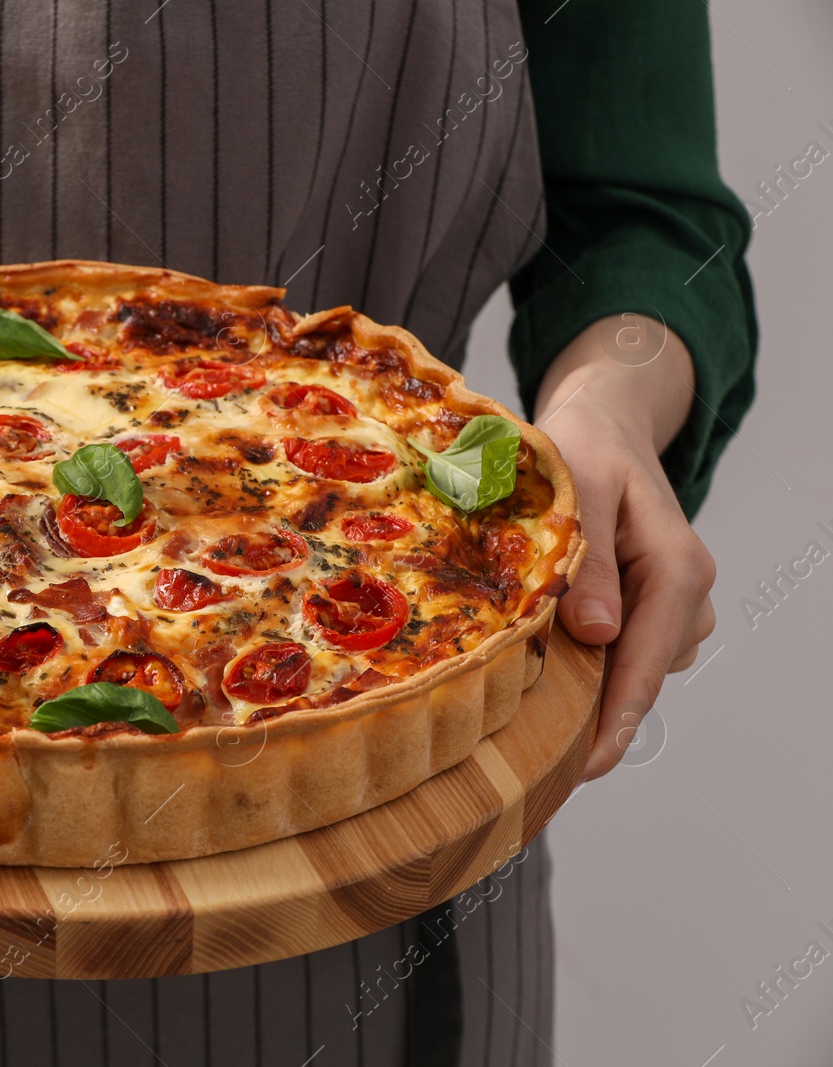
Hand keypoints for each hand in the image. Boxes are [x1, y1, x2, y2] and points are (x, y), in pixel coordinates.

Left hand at [533, 316, 716, 781]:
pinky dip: (588, 663)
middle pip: (642, 675)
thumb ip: (589, 562)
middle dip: (597, 717)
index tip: (588, 765)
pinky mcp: (649, 602)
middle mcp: (686, 590)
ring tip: (527, 705)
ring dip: (588, 687)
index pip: (648, 661)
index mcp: (677, 567)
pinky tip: (545, 666)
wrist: (601, 421)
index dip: (616, 718)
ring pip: (632, 666)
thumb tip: (597, 634)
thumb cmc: (584, 447)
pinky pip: (623, 650)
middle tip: (539, 757)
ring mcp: (671, 600)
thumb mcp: (579, 488)